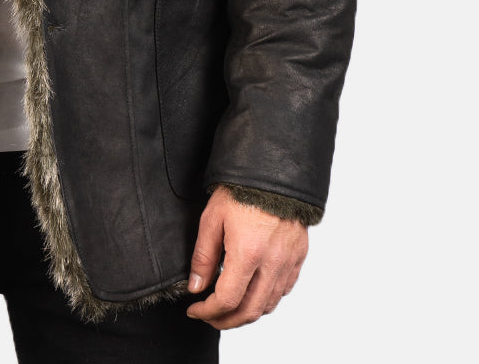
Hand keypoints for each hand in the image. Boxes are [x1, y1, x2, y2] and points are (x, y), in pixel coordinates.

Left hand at [185, 184, 308, 329]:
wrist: (273, 172)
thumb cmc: (240, 190)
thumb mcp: (212, 219)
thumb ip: (203, 257)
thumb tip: (196, 287)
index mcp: (247, 253)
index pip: (227, 300)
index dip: (208, 311)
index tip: (194, 309)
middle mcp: (271, 263)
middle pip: (250, 311)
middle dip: (226, 321)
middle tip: (209, 317)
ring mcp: (288, 262)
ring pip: (268, 305)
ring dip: (246, 313)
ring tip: (227, 308)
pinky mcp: (298, 257)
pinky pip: (283, 290)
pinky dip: (265, 300)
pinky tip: (251, 292)